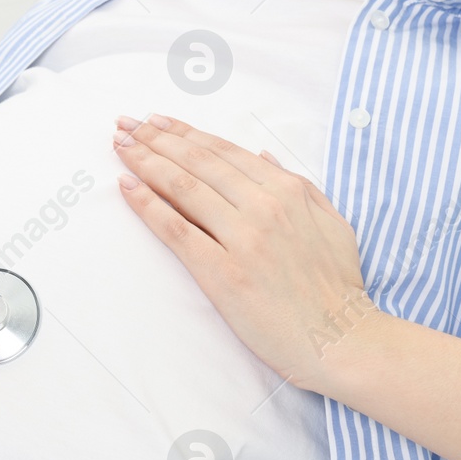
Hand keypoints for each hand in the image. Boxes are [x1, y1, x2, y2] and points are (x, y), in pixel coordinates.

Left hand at [110, 113, 380, 391]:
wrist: (341, 338)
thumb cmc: (338, 287)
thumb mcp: (332, 223)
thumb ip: (299, 186)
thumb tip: (263, 156)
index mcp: (288, 191)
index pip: (224, 152)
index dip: (185, 133)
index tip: (156, 122)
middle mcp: (263, 206)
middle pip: (197, 162)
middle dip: (155, 138)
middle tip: (125, 125)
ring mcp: (241, 238)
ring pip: (182, 187)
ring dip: (145, 161)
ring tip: (119, 146)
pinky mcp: (222, 272)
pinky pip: (176, 229)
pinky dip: (147, 204)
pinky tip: (126, 186)